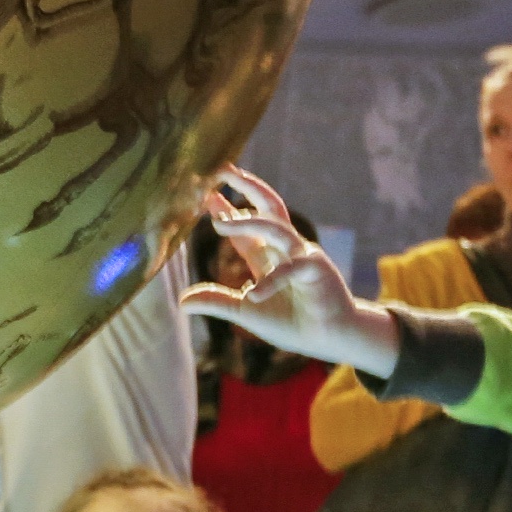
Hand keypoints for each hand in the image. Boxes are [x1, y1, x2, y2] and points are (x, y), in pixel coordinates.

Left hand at [180, 167, 401, 376]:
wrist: (329, 340)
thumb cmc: (293, 324)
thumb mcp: (244, 312)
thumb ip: (216, 301)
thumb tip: (181, 302)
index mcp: (269, 257)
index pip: (245, 228)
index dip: (226, 210)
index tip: (207, 195)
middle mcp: (285, 249)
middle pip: (267, 208)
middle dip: (248, 187)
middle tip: (224, 170)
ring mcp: (302, 256)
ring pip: (275, 228)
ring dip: (248, 223)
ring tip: (219, 223)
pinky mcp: (316, 271)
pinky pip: (291, 269)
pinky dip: (271, 282)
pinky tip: (252, 294)